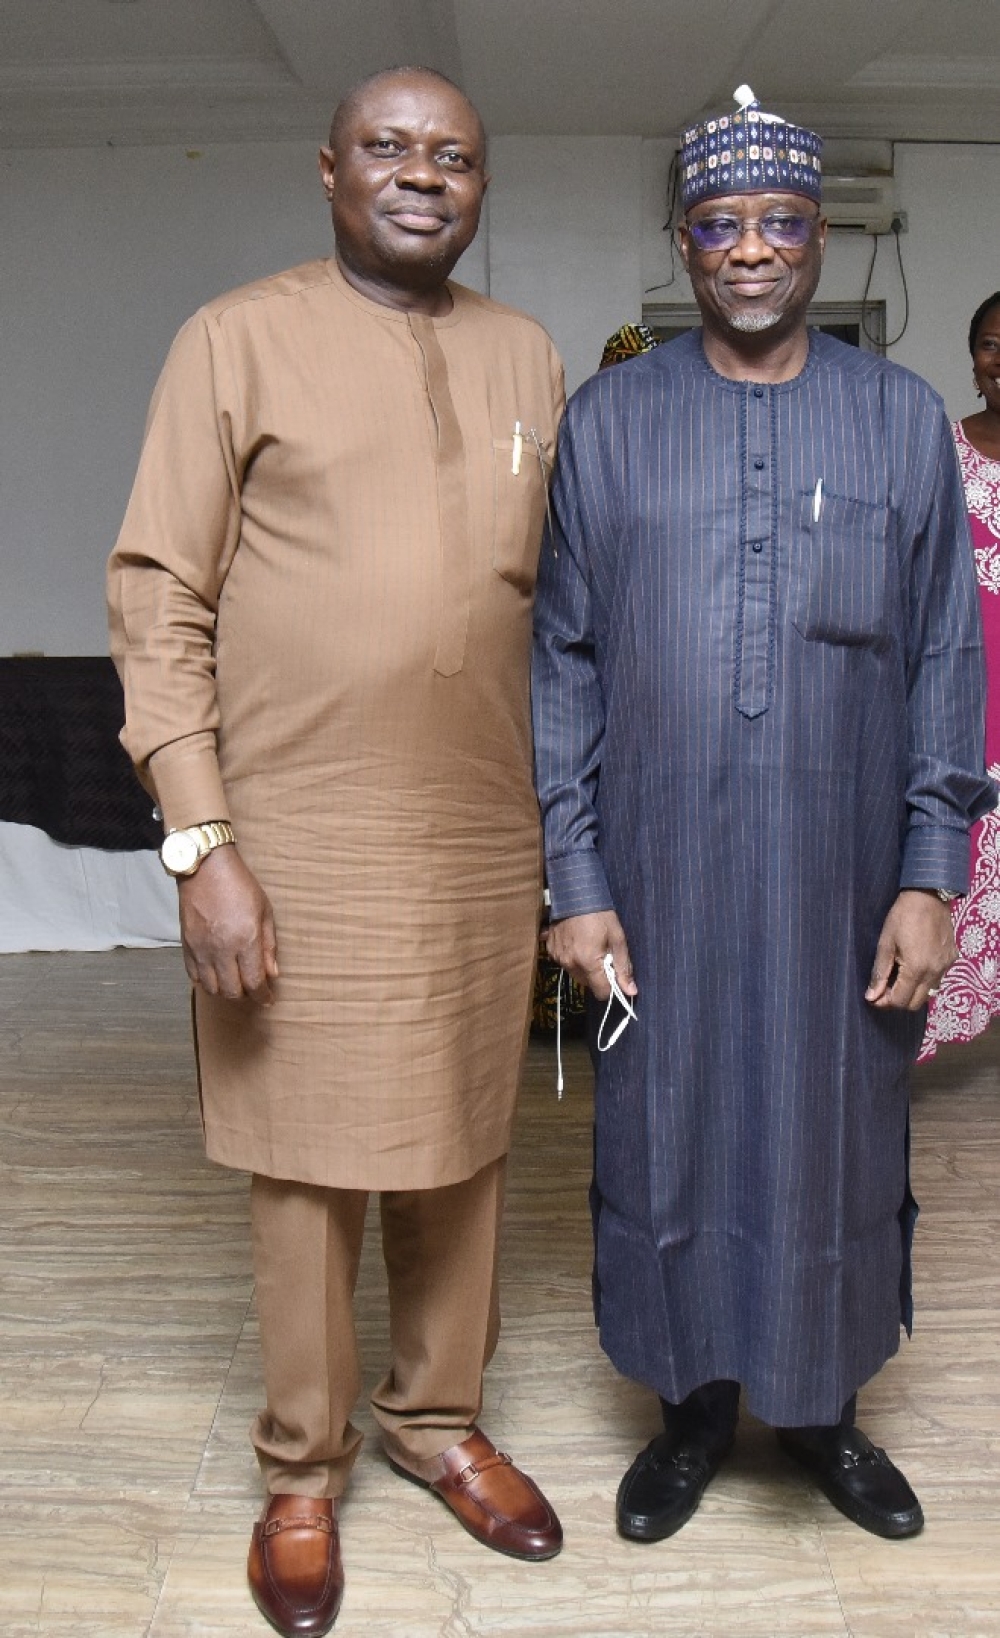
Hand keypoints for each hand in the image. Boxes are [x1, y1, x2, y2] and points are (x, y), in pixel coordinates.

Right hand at [177, 846, 278, 1005]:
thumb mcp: (265, 912)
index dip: (263, 996)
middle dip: (245, 996)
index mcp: (245, 940)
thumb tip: (272, 973)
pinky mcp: (186, 945)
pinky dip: (206, 982)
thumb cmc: (240, 885)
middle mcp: (222, 949)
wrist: (205, 868)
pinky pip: (194, 976)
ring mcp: (201, 949)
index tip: (268, 999)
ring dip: (225, 991)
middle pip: (232, 991)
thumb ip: (269, 945)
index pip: (254, 983)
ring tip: (234, 983)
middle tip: (253, 990)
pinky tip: (215, 975)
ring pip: (212, 988)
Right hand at [545, 910, 636, 1001]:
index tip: (614, 975)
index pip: (601, 992)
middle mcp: (570, 963)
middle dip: (597, 976)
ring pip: (575, 974)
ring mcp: (557, 957)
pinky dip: (572, 958)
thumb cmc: (600, 914)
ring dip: (584, 967)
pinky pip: (564, 962)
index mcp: (588, 962)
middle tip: (603, 955)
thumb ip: (623, 967)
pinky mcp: (550, 949)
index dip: (611, 987)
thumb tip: (631, 991)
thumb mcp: (618, 938)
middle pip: (588, 984)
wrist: (575, 893)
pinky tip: (577, 942)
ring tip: (589, 947)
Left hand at [865, 890, 956, 1011]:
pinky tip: (913, 968)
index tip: (873, 998)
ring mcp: (945, 966)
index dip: (884, 1003)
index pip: (900, 1001)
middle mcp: (935, 972)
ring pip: (928, 993)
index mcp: (916, 969)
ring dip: (912, 993)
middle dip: (898, 1001)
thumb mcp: (885, 943)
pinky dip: (924, 981)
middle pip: (915, 1003)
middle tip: (884, 990)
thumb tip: (871, 996)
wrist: (929, 896)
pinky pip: (937, 980)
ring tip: (897, 979)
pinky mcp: (951, 959)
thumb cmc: (903, 916)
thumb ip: (879, 972)